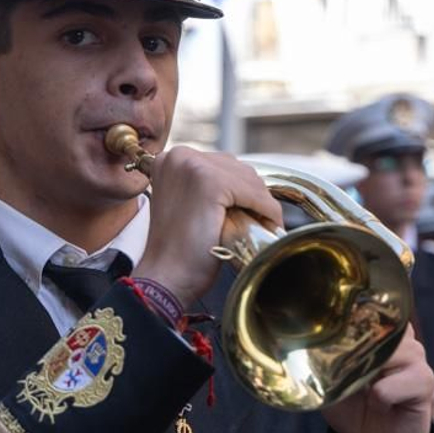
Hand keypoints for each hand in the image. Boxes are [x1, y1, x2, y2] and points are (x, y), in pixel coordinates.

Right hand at [132, 146, 282, 307]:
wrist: (165, 277)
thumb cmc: (176, 251)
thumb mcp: (186, 206)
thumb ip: (204, 189)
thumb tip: (241, 186)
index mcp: (171, 159)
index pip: (221, 164)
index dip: (242, 188)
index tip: (253, 209)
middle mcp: (179, 156)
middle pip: (236, 168)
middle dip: (252, 194)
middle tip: (262, 219)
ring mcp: (193, 166)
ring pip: (248, 178)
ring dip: (261, 202)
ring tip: (265, 224)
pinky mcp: (210, 182)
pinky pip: (253, 192)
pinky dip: (266, 210)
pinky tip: (268, 225)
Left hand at [322, 327, 433, 432]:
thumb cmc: (353, 407)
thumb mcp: (330, 380)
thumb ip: (326, 360)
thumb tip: (313, 347)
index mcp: (378, 330)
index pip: (363, 310)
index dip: (346, 326)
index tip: (334, 345)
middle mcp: (400, 336)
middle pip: (371, 331)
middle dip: (353, 355)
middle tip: (350, 377)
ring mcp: (416, 355)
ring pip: (380, 356)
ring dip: (364, 379)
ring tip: (367, 392)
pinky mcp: (424, 380)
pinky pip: (385, 387)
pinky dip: (377, 400)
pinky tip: (382, 405)